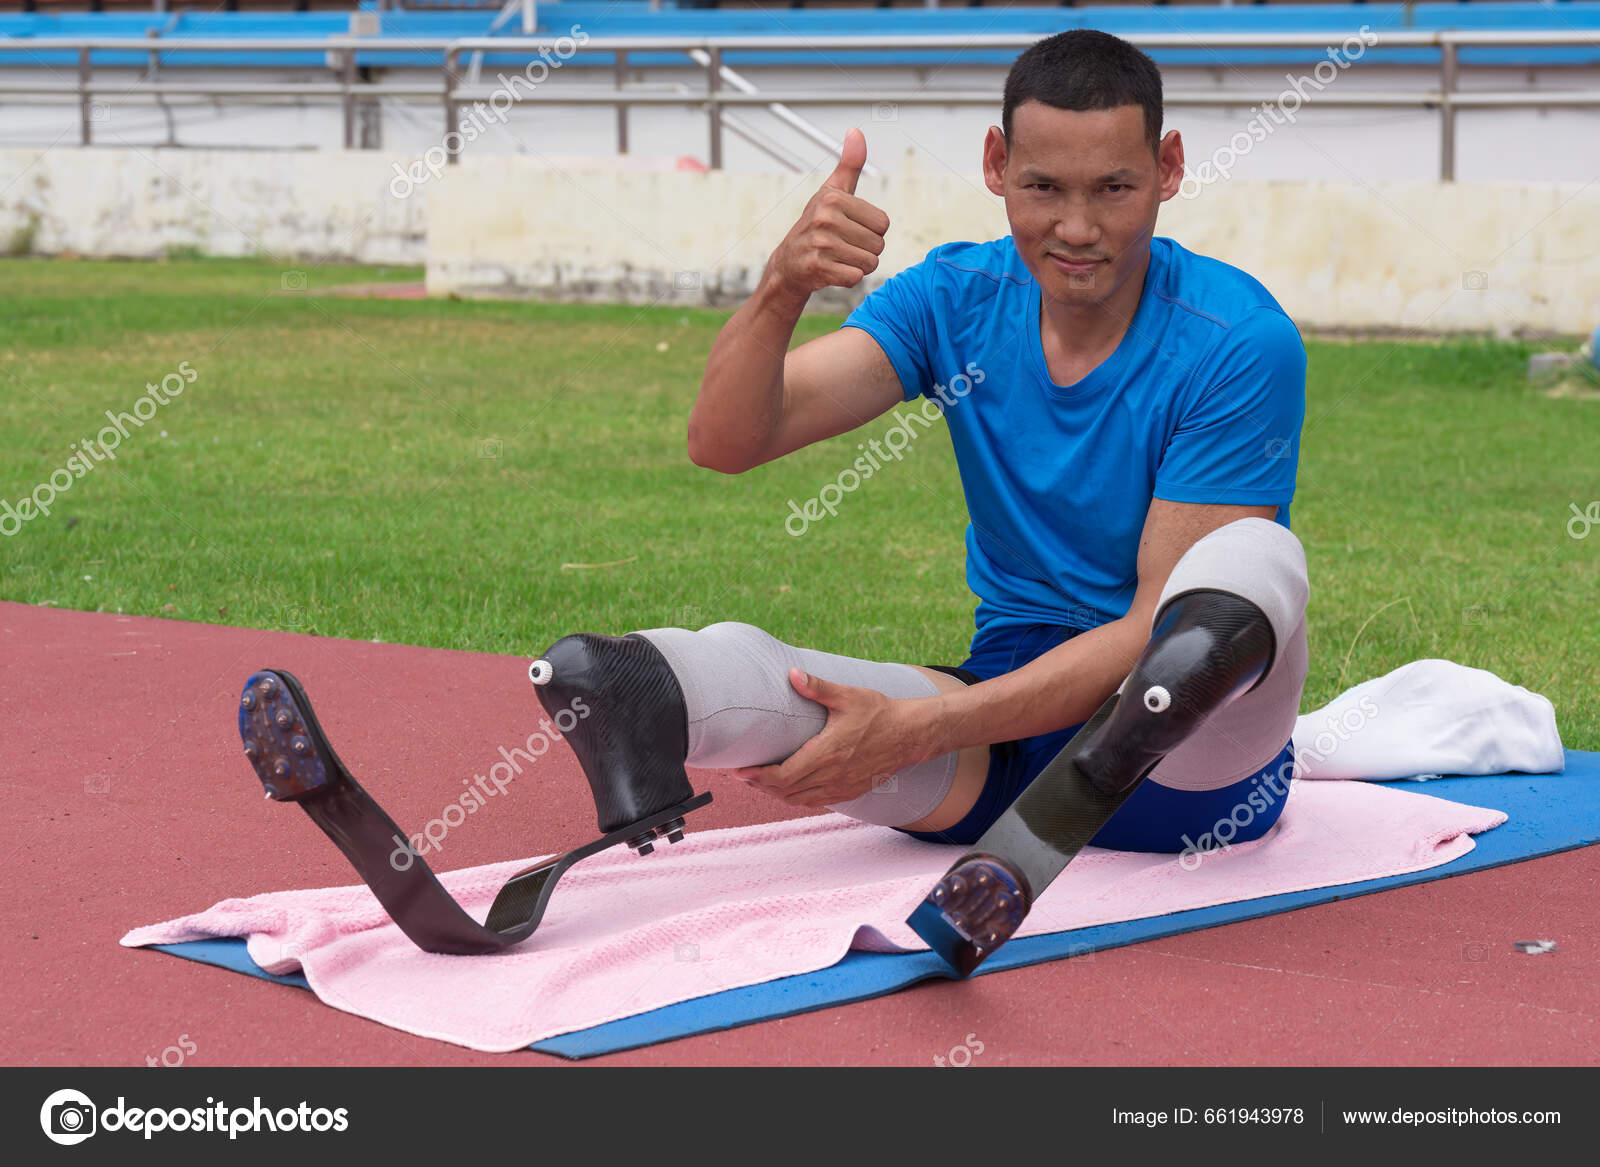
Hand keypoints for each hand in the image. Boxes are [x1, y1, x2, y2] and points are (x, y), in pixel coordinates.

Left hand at [731, 668, 933, 807]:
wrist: (910, 734)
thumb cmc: (879, 712)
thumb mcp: (847, 696)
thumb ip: (817, 687)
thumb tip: (793, 673)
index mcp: (827, 754)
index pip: (783, 775)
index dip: (758, 776)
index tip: (739, 771)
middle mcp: (832, 776)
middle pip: (785, 791)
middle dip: (760, 785)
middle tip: (743, 774)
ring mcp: (842, 787)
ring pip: (799, 800)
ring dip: (777, 794)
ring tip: (760, 781)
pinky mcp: (850, 791)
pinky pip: (816, 802)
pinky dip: (797, 798)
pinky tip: (789, 788)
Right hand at [764, 128, 889, 298]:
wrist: (788, 264)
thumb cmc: (816, 225)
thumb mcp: (831, 192)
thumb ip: (849, 165)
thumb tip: (856, 131)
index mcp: (833, 198)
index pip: (883, 223)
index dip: (872, 231)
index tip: (852, 230)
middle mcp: (825, 218)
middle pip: (878, 245)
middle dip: (866, 251)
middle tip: (844, 247)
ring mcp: (820, 244)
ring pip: (869, 263)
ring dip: (859, 266)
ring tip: (838, 258)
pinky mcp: (818, 268)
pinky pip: (855, 278)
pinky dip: (848, 278)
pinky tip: (832, 270)